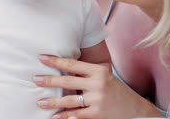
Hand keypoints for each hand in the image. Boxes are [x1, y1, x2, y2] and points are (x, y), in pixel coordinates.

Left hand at [33, 55, 161, 118]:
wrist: (135, 110)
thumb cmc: (115, 91)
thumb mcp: (104, 77)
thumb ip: (87, 73)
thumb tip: (63, 68)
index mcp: (99, 71)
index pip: (72, 64)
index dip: (55, 60)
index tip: (41, 57)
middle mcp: (98, 83)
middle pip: (68, 81)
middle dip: (49, 80)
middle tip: (35, 79)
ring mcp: (97, 99)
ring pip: (69, 100)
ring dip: (53, 102)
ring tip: (40, 102)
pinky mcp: (97, 114)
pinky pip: (76, 115)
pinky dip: (64, 116)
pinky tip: (54, 117)